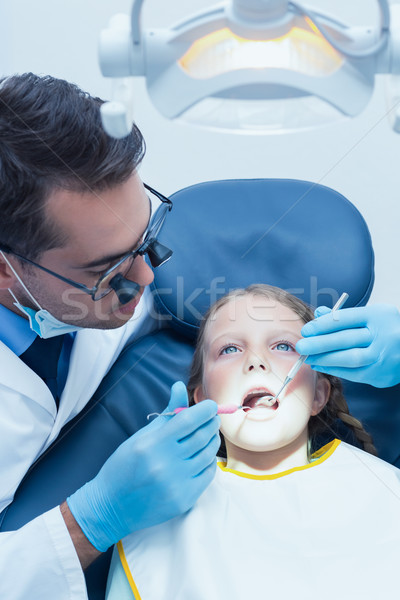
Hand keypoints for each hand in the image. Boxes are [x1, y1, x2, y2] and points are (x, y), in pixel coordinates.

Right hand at [67, 381, 219, 550]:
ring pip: (207, 455)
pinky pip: (207, 474)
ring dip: (212, 441)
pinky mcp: (184, 500)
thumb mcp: (141, 437)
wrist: (112, 507)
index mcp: (152, 445)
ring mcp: (176, 484)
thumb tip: (179, 386)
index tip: (210, 405)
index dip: (204, 410)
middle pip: (202, 436)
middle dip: (211, 423)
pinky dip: (208, 461)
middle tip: (212, 418)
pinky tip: (202, 455)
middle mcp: (165, 464)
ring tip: (208, 434)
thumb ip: (166, 414)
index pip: (188, 421)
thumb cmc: (124, 467)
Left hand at [295, 304, 399, 387]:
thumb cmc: (385, 330)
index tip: (307, 330)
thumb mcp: (370, 316)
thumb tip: (318, 313)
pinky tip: (321, 365)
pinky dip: (336, 369)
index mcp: (378, 316)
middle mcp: (384, 335)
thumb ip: (343, 316)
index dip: (323, 324)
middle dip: (320, 343)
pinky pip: (354, 373)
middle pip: (346, 339)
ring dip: (326, 358)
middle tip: (301, 346)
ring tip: (308, 358)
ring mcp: (384, 356)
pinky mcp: (382, 374)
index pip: (346, 318)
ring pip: (350, 358)